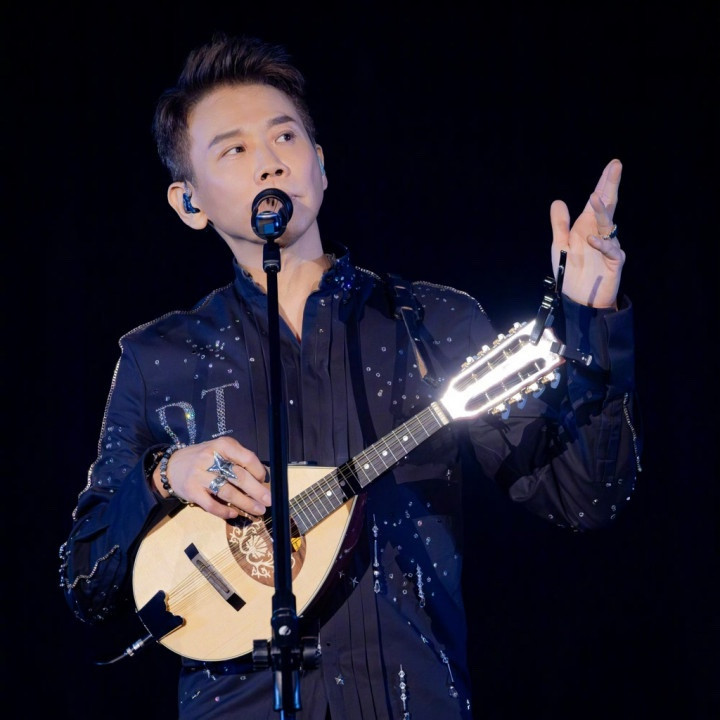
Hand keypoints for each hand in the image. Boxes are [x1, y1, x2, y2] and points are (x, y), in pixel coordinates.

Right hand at [154, 439, 270, 519]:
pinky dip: (225, 511)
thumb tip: (262, 477)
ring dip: (246, 503)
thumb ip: (238, 460)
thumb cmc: (203, 458)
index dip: (259, 471)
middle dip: (257, 491)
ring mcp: (200, 475)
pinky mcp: (192, 491)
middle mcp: (211, 458)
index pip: (247, 458)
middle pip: (239, 477)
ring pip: (228, 492)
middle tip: (269, 501)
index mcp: (222, 445)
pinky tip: (234, 514)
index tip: (265, 481)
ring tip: (258, 511)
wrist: (172, 466)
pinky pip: (211, 505)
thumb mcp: (220, 450)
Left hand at [550, 158, 625, 307]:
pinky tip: (591, 238)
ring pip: (608, 224)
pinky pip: (610, 249)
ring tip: (594, 197)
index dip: (604, 183)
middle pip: (608, 205)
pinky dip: (601, 244)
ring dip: (601, 211)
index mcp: (587, 226)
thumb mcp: (560, 245)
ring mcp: (609, 246)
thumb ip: (559, 225)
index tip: (613, 164)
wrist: (578, 298)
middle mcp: (600, 232)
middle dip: (610, 186)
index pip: (598, 201)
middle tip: (615, 166)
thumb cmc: (571, 272)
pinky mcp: (614, 262)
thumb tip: (558, 201)